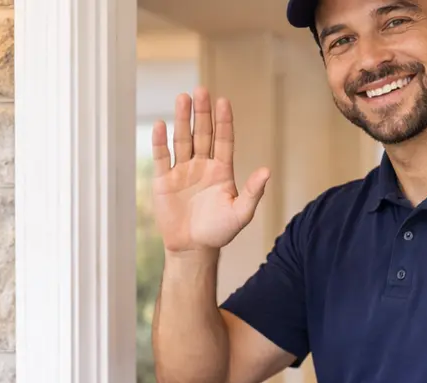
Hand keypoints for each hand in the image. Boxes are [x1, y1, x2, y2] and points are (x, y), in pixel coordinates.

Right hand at [151, 87, 270, 252]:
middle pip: (202, 133)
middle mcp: (202, 165)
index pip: (223, 139)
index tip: (223, 101)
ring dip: (182, 120)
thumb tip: (267, 171)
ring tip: (182, 99)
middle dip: (202, 113)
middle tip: (200, 90)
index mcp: (221, 170)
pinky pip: (162, 157)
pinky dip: (160, 141)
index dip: (223, 121)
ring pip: (182, 139)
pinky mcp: (164, 180)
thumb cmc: (219, 232)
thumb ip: (252, 192)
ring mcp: (182, 171)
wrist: (192, 249)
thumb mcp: (241, 214)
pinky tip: (161, 124)